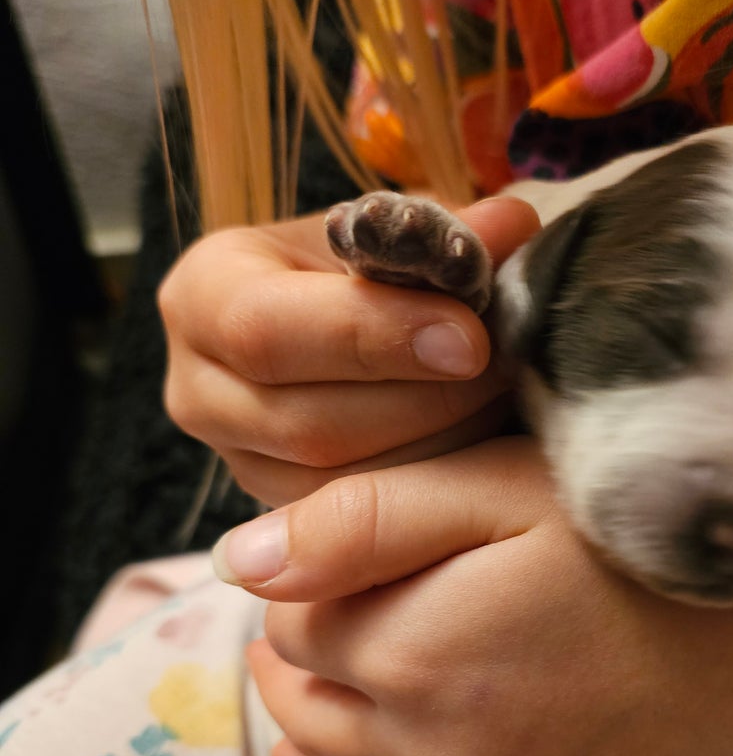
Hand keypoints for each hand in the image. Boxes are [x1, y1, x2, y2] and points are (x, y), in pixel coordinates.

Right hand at [159, 197, 538, 505]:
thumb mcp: (399, 237)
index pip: (267, 328)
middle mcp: (197, 388)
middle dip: (423, 402)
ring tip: (502, 404)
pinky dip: (430, 492)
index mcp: (205, 294)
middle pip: (306, 423)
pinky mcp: (280, 514)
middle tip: (505, 374)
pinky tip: (483, 452)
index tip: (469, 339)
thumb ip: (450, 235)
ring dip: (437, 450)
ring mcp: (235, 461)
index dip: (372, 336)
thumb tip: (512, 223)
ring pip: (337, 487)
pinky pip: (357, 532)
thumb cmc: (370, 271)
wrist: (349, 327)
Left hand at [229, 439, 732, 755]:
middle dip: (295, 660)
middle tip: (315, 616)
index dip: (303, 585)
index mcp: (415, 655)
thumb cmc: (645, 542)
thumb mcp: (502, 491)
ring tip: (328, 686)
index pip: (292, 628)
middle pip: (307, 711)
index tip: (340, 554)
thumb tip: (238, 566)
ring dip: (319, 733)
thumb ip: (361, 521)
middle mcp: (437, 752)